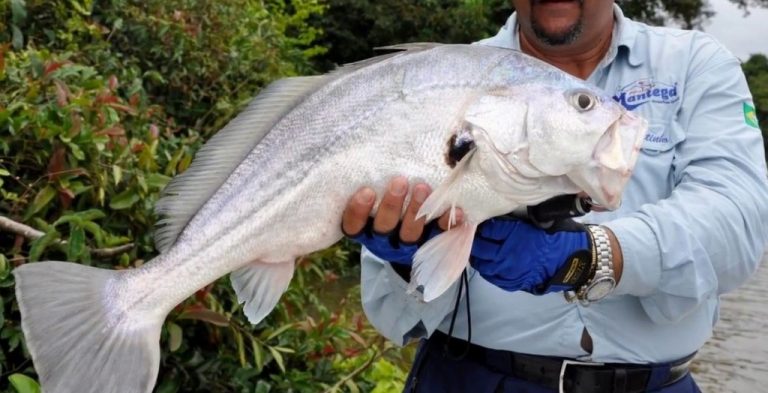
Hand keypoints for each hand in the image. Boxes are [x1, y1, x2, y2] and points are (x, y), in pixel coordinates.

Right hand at [341, 176, 460, 264]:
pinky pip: (439, 235)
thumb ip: (372, 181)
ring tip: (423, 188)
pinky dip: (447, 222)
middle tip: (400, 182)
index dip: (358, 211)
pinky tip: (455, 209)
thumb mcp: (373, 195)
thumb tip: (374, 148)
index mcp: (364, 227)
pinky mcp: (430, 243)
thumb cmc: (386, 202)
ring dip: (416, 211)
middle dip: (392, 205)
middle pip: (384, 226)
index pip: (353, 224)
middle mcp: (383, 238)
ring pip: (410, 233)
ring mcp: (407, 243)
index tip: (366, 191)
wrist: (408, 233)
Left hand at [470, 217, 589, 293]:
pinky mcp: (511, 283)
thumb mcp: (540, 219)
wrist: (574, 262)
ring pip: (482, 263)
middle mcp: (506, 254)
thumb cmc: (559, 237)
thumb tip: (504, 213)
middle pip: (480, 246)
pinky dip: (487, 269)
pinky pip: (491, 277)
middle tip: (474, 233)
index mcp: (514, 235)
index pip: (488, 228)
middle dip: (475, 239)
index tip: (479, 220)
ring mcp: (508, 270)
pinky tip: (487, 262)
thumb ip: (519, 218)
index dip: (482, 224)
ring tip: (479, 248)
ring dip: (479, 255)